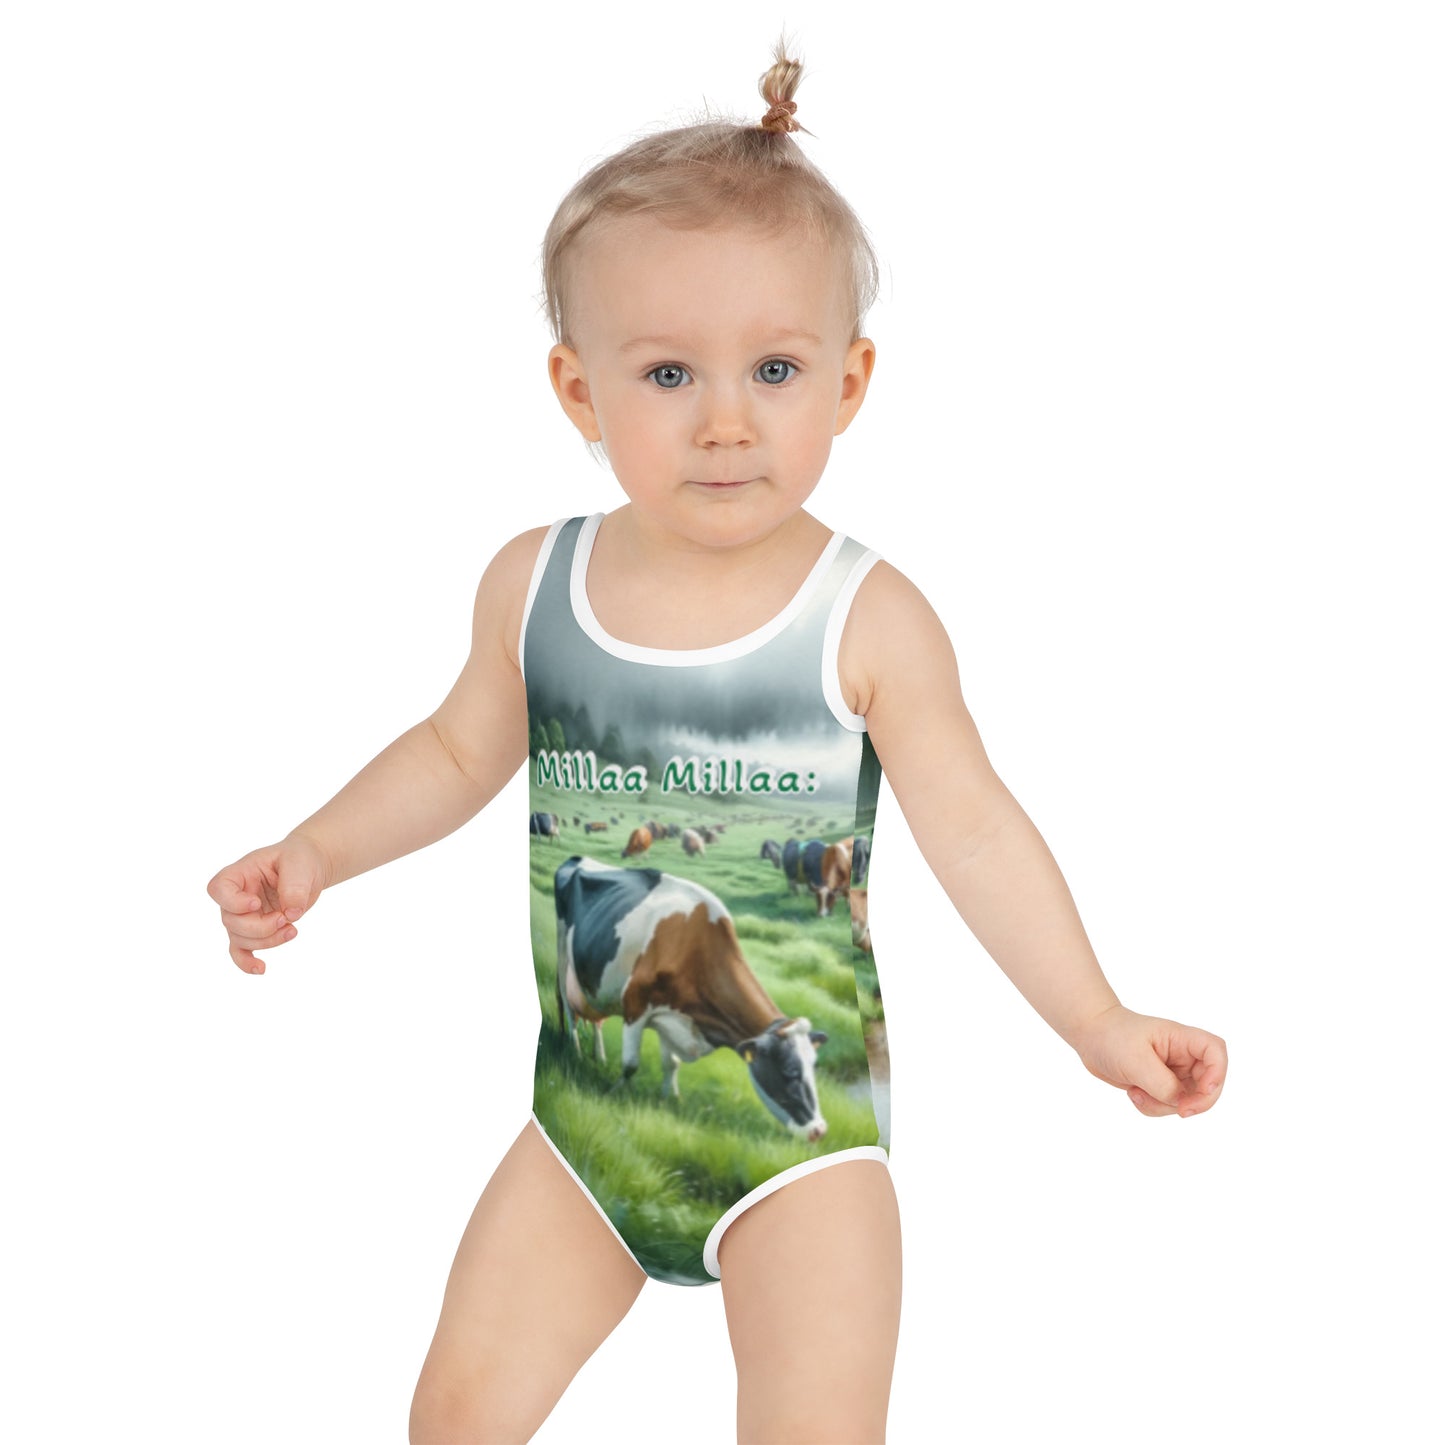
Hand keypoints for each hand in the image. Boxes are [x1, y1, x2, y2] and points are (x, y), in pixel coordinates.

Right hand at [206, 834, 330, 974]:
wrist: (310, 868)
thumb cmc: (300, 859)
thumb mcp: (301, 864)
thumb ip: (294, 886)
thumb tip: (292, 913)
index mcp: (240, 873)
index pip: (218, 889)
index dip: (233, 902)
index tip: (256, 903)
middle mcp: (236, 896)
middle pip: (231, 921)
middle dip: (260, 926)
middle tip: (286, 917)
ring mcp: (243, 915)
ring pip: (240, 938)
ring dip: (267, 941)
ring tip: (293, 930)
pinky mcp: (256, 929)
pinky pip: (241, 951)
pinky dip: (247, 962)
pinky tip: (260, 968)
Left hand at [1069, 1004, 1226, 1117]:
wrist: (1091, 1037)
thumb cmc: (1112, 1037)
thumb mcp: (1135, 1060)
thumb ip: (1162, 1084)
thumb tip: (1181, 1103)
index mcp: (1181, 1039)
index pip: (1215, 1051)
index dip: (1217, 1073)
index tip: (1204, 1090)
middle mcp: (1183, 1056)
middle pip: (1209, 1084)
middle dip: (1194, 1102)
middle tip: (1179, 1111)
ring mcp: (1174, 1072)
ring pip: (1186, 1101)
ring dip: (1163, 1105)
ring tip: (1136, 1092)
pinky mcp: (1161, 1085)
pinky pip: (1167, 1106)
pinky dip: (1152, 1107)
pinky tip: (1133, 1093)